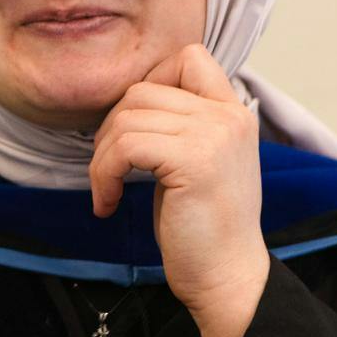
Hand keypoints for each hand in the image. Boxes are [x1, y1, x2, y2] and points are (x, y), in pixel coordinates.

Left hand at [88, 44, 270, 336]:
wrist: (227, 278)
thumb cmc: (203, 227)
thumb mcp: (198, 160)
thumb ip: (179, 123)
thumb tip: (128, 99)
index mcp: (233, 112)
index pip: (189, 57)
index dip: (150, 83)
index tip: (136, 131)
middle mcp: (229, 116)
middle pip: (142, 89)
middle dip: (112, 128)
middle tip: (111, 170)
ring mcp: (215, 134)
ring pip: (127, 117)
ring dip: (103, 157)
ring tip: (110, 190)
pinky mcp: (194, 160)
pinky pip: (125, 147)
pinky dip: (104, 175)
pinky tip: (111, 202)